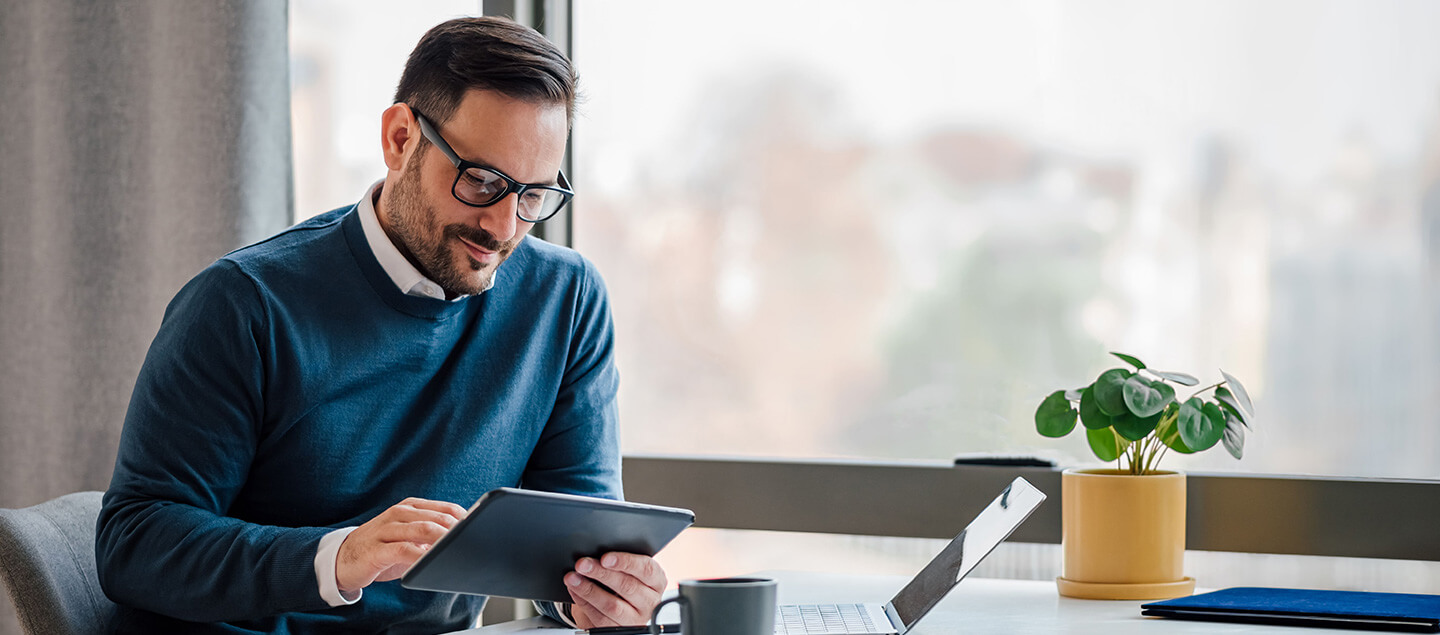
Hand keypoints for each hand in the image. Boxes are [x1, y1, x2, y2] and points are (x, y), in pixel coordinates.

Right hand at [335, 497, 466, 594]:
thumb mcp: (408, 537)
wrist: (342, 559)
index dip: (465, 519)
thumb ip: (431, 536)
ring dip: (443, 540)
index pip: (446, 508)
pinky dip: (420, 555)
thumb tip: (462, 542)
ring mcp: (386, 529)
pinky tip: (431, 561)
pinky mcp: (376, 549)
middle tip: (473, 542)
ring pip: (422, 529)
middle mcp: (399, 513)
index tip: (481, 531)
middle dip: (458, 530)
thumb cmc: (382, 549)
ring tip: (458, 549)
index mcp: (410, 507)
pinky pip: (403, 550)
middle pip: (437, 518)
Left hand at [564, 552, 667, 626]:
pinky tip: (575, 590)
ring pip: (612, 605)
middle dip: (601, 574)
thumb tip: (596, 551)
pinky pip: (600, 618)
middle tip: (582, 564)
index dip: (625, 562)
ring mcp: (635, 618)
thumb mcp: (630, 569)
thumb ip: (620, 561)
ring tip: (573, 578)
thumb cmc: (626, 580)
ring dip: (589, 590)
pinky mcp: (618, 629)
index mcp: (657, 580)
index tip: (605, 558)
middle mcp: (649, 601)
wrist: (623, 605)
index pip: (646, 569)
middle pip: (627, 586)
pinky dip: (584, 602)